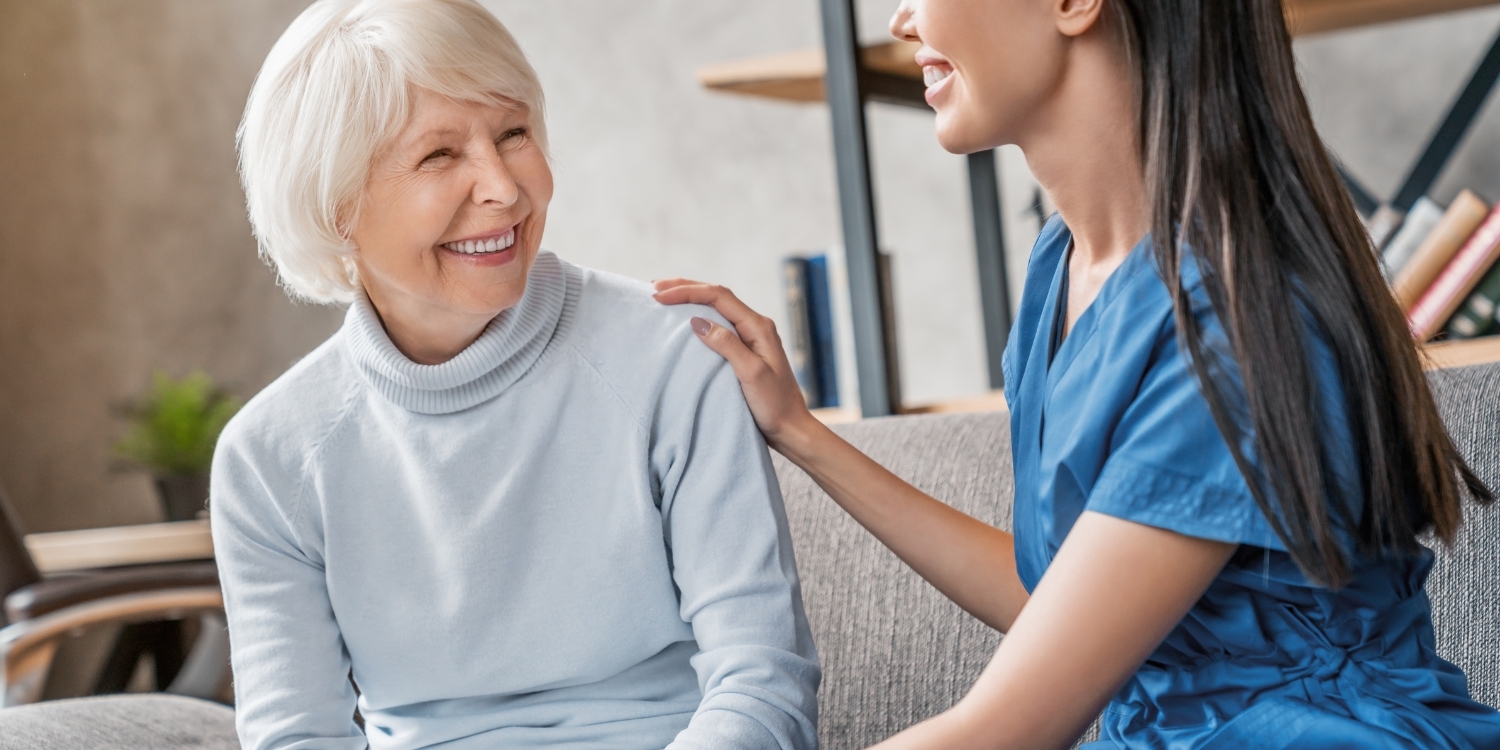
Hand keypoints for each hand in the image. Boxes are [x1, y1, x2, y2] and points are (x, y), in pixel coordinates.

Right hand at [652, 279, 821, 451]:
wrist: (790, 428)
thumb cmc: (775, 404)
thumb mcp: (752, 374)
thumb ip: (727, 345)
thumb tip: (697, 321)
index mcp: (758, 326)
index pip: (719, 296)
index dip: (688, 292)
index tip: (659, 296)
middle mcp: (755, 326)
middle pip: (716, 296)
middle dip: (685, 288)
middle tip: (654, 288)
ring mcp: (749, 338)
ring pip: (716, 308)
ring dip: (690, 299)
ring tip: (663, 296)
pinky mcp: (743, 351)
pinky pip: (717, 325)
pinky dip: (696, 317)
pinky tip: (683, 321)